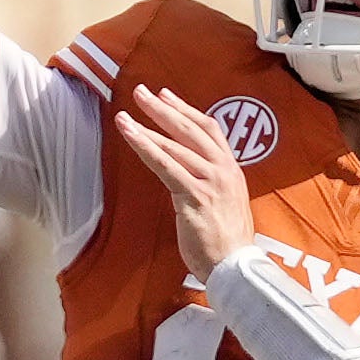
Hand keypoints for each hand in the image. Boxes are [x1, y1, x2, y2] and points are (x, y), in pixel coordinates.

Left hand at [110, 87, 259, 278]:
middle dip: (163, 109)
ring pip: (175, 146)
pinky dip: (146, 148)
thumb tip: (189, 173)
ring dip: (147, 128)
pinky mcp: (194, 197)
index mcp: (231, 170)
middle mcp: (223, 170)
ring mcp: (210, 182)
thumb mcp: (224, 203)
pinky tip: (131, 137)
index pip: (209, 130)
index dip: (186, 111)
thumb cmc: (226, 242)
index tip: (167, 97)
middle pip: (191, 130)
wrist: (235, 265)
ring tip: (124, 116)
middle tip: (141, 93)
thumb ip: (209, 184)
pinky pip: (166, 166)